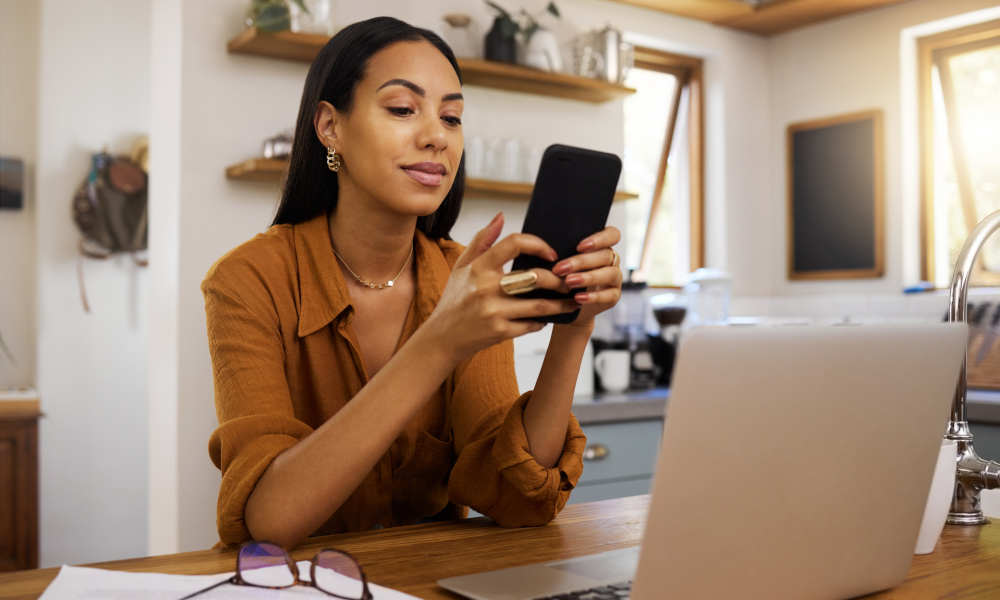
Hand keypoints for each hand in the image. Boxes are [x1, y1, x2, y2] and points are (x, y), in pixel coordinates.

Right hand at [423, 213, 579, 363]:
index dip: (538, 245)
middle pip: (535, 277)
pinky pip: (531, 325)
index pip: (514, 244)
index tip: (552, 254)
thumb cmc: (454, 299)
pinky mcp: (499, 332)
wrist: (442, 338)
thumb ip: (482, 240)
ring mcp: (493, 311)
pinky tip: (546, 318)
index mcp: (478, 267)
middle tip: (568, 281)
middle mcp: (486, 288)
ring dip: (560, 304)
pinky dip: (542, 322)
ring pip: (539, 305)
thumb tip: (501, 216)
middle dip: (558, 280)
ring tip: (571, 301)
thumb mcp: (462, 267)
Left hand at [551, 226, 622, 328]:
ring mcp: (615, 279)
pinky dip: (593, 297)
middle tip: (561, 268)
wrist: (566, 303)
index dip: (599, 239)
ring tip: (569, 282)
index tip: (579, 246)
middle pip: (606, 255)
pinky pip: (609, 295)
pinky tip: (578, 298)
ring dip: (588, 277)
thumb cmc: (562, 276)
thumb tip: (546, 246)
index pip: (612, 234)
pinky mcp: (614, 296)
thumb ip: (562, 251)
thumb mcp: (562, 261)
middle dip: (582, 261)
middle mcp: (611, 261)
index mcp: (602, 247)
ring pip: (610, 273)